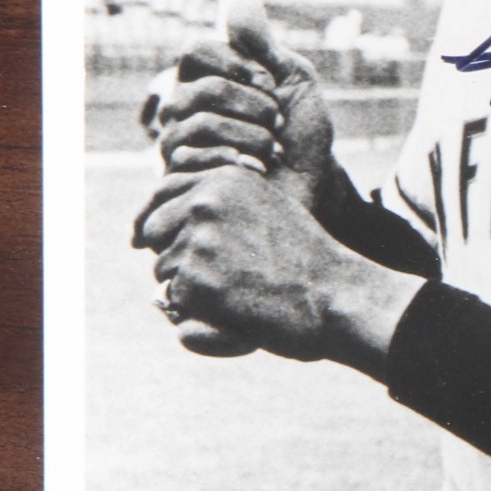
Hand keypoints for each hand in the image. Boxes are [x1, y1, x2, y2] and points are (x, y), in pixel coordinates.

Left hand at [133, 165, 420, 371]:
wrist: (336, 297)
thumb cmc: (307, 261)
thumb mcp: (268, 211)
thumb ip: (222, 208)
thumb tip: (155, 227)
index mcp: (225, 178)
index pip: (163, 194)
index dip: (172, 223)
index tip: (194, 244)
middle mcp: (205, 201)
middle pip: (153, 232)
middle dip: (176, 254)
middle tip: (221, 273)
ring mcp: (198, 239)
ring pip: (163, 270)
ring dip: (191, 287)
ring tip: (242, 292)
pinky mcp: (194, 279)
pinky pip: (174, 302)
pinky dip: (199, 312)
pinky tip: (239, 309)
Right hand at [153, 5, 345, 219]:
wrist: (311, 187)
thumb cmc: (301, 134)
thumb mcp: (295, 80)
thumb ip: (264, 45)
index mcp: (205, 80)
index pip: (195, 50)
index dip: (236, 62)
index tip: (269, 79)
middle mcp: (182, 109)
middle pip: (201, 89)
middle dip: (255, 104)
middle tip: (277, 121)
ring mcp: (177, 145)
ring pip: (200, 124)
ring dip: (253, 135)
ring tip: (271, 150)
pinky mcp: (182, 180)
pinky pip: (195, 159)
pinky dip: (241, 161)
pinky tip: (258, 171)